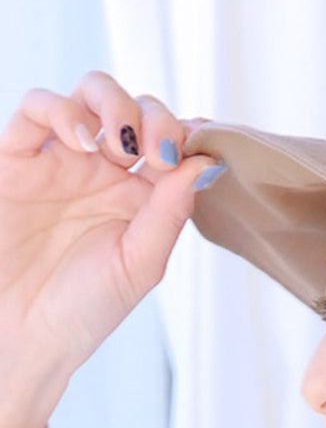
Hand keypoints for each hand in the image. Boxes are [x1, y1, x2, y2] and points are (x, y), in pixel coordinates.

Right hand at [0, 71, 218, 427]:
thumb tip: (204, 163)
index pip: (172, 142)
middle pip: (137, 108)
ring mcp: (63, 159)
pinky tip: (83, 142)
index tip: (199, 148)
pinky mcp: (17, 157)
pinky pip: (37, 108)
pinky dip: (62, 111)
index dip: (188, 135)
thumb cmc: (84, 308)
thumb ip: (170, 212)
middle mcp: (106, 170)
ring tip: (124, 148)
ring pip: (91, 93)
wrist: (23, 334)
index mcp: (142, 195)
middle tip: (159, 154)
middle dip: (155, 118)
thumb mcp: (140, 264)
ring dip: (114, 105)